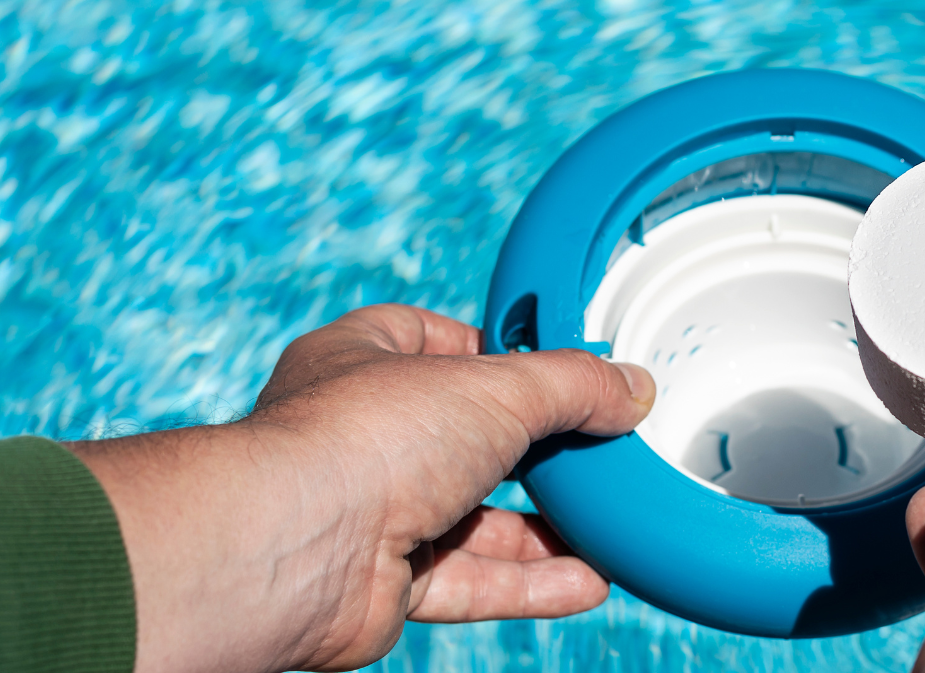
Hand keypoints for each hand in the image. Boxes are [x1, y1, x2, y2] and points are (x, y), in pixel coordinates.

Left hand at [68, 304, 654, 672]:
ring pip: (475, 520)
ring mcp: (374, 511)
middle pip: (470, 439)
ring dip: (546, 528)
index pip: (442, 342)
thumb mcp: (497, 387)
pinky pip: (471, 581)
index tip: (568, 370)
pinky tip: (590, 580)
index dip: (505, 354)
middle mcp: (365, 435)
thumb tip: (632, 389)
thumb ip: (573, 385)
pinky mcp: (386, 581)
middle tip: (603, 452)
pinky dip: (531, 583)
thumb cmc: (366, 439)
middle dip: (539, 452)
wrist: (292, 552)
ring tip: (612, 524)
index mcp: (366, 360)